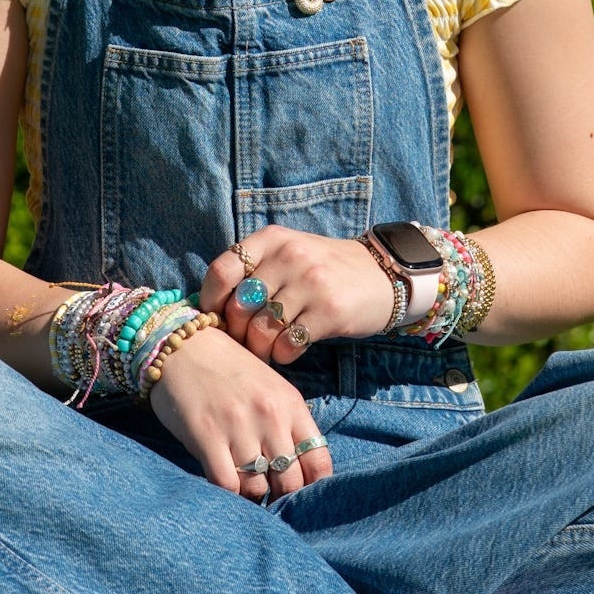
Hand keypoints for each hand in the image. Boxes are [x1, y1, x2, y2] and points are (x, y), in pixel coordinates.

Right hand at [147, 323, 332, 502]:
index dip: (312, 488)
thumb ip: (286, 425)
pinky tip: (224, 485)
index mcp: (291, 403)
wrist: (181, 344)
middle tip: (267, 494)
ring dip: (251, 496)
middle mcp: (270, 416)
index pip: (319, 462)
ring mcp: (239, 427)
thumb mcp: (269, 388)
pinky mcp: (207, 437)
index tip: (298, 493)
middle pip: (290, 482)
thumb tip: (297, 473)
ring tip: (243, 487)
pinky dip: (227, 494)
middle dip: (279, 495)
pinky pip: (227, 485)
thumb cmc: (227, 369)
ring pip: (257, 488)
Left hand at [199, 225, 396, 365]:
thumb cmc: (324, 269)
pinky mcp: (329, 311)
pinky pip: (288, 344)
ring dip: (259, 349)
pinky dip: (282, 355)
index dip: (210, 300)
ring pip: (261, 329)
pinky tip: (288, 351)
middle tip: (244, 342)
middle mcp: (289, 256)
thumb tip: (211, 310)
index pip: (222, 270)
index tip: (214, 318)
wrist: (383, 274)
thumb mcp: (288, 253)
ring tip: (266, 350)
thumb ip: (253, 271)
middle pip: (239, 306)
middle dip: (235, 332)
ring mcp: (311, 282)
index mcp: (272, 239)